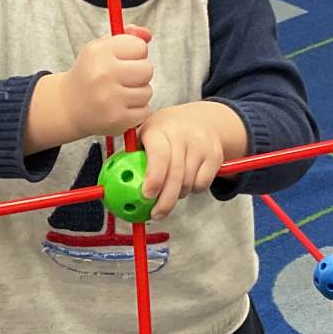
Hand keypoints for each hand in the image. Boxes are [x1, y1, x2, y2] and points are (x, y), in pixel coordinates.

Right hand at [27, 26, 154, 149]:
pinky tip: (121, 108)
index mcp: (99, 52)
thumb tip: (148, 35)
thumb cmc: (90, 73)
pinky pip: (145, 111)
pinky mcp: (117, 119)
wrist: (68, 106)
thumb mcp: (101, 49)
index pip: (139, 47)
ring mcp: (109, 99)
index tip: (124, 60)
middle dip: (140, 74)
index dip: (135, 53)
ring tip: (120, 94)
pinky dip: (137, 111)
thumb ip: (127, 36)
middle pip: (147, 69)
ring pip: (147, 92)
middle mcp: (103, 74)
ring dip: (138, 93)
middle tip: (124, 78)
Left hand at [139, 101, 241, 218]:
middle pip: (176, 175)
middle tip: (156, 214)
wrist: (200, 119)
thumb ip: (134, 157)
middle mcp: (182, 135)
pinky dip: (193, 190)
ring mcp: (201, 145)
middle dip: (165, 200)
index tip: (146, 196)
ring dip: (178, 194)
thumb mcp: (146, 135)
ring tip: (171, 190)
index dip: (154, 178)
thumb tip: (116, 188)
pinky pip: (202, 184)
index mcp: (159, 129)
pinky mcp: (215, 155)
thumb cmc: (165, 132)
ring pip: (188, 183)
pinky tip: (187, 181)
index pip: (160, 155)